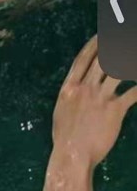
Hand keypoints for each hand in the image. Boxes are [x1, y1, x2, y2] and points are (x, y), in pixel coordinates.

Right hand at [52, 37, 136, 166]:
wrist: (73, 156)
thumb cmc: (65, 138)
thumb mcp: (61, 111)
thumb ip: (72, 95)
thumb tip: (77, 86)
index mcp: (69, 88)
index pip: (84, 58)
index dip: (94, 43)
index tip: (102, 33)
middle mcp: (85, 88)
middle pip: (103, 59)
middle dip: (114, 45)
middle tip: (123, 36)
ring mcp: (100, 98)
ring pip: (119, 70)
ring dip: (129, 62)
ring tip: (133, 58)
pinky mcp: (115, 110)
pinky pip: (133, 93)